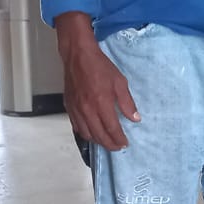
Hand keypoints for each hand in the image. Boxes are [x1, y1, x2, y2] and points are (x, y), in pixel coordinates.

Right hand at [56, 16, 139, 150]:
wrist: (78, 56)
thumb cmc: (100, 67)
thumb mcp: (120, 82)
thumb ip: (127, 103)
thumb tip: (135, 118)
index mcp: (102, 103)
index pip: (112, 129)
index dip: (119, 140)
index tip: (125, 144)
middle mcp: (87, 110)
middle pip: (99, 136)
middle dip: (110, 144)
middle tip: (118, 146)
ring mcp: (76, 110)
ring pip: (87, 134)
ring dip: (98, 141)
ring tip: (106, 141)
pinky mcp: (69, 107)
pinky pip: (77, 127)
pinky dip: (86, 133)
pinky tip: (92, 132)